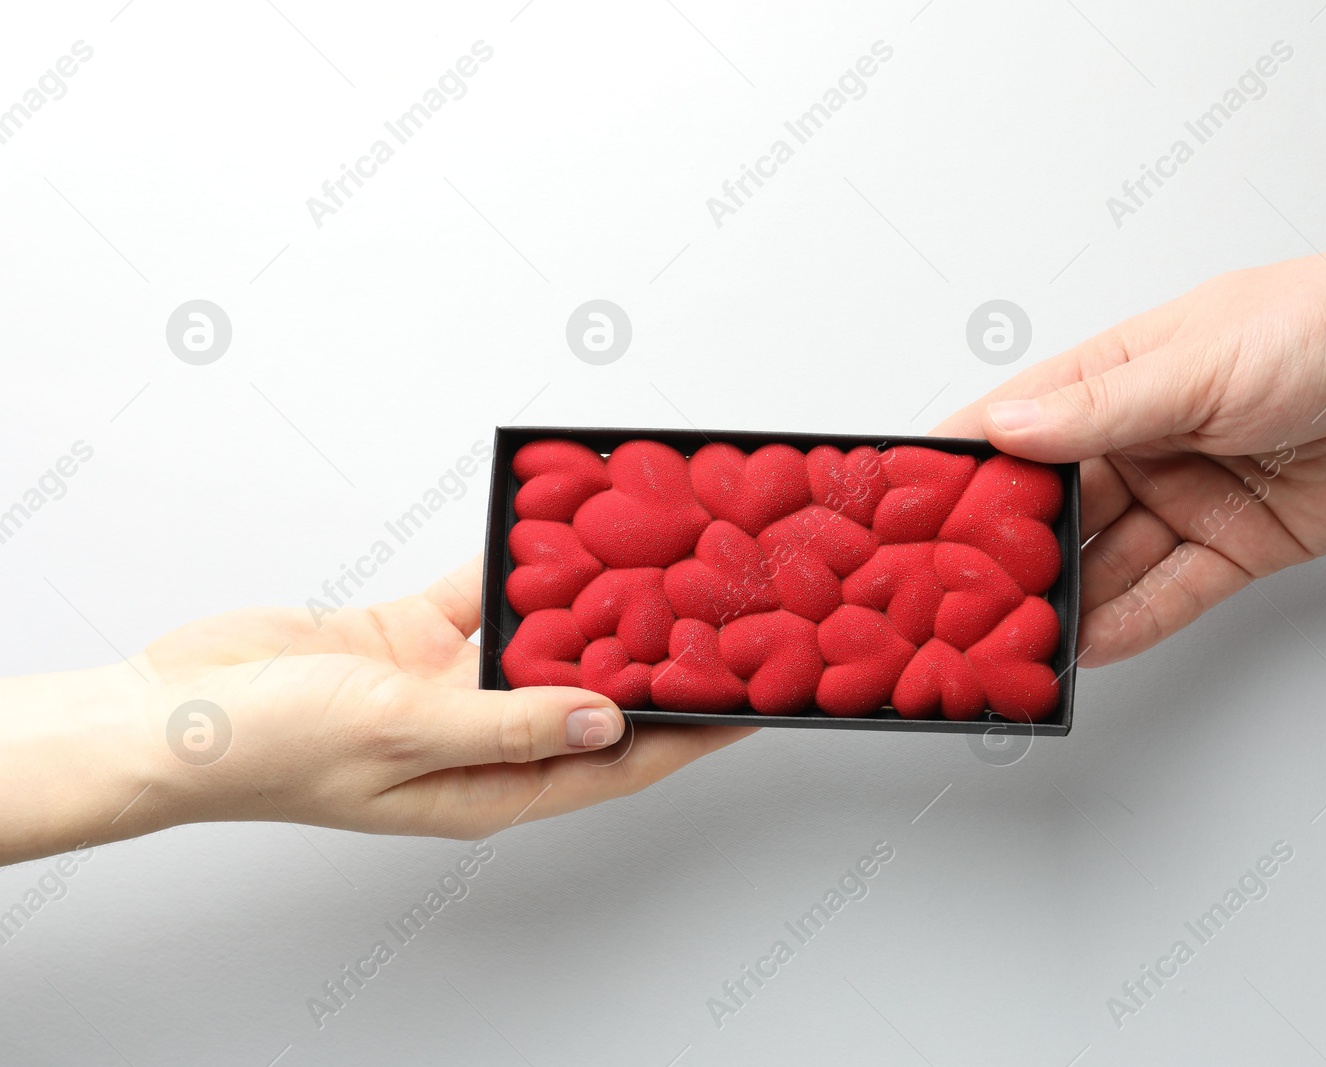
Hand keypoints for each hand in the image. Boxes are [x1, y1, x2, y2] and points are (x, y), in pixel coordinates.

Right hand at [1, 557, 752, 864]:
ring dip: (594, 602)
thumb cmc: (268, 746)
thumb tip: (612, 723)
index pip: (617, 764)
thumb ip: (510, 725)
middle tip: (722, 612)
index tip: (755, 700)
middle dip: (655, 659)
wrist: (171, 708)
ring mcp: (447, 687)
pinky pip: (484, 597)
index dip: (690, 732)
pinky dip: (519, 565)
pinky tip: (562, 529)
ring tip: (660, 558)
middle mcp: (481, 739)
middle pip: (594, 698)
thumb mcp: (402, 733)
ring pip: (544, 638)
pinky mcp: (412, 639)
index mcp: (488, 789)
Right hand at [936, 195, 1325, 663]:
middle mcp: (1140, 441)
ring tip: (1015, 639)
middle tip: (954, 600)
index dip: (958, 469)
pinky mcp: (1236, 544)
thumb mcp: (1199, 363)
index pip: (1013, 427)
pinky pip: (1169, 593)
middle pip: (1052, 508)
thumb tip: (1006, 429)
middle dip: (1006, 554)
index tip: (901, 511)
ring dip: (1063, 600)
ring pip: (1105, 561)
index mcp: (1114, 380)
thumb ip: (1102, 409)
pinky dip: (1129, 623)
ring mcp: (1184, 496)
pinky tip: (1088, 649)